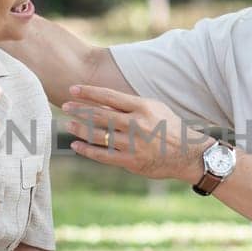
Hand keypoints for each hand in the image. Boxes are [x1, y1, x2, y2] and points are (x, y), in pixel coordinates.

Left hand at [61, 84, 211, 181]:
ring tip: (67, 124)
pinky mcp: (131, 161)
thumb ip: (131, 104)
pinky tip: (76, 145)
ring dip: (79, 129)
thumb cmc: (169, 127)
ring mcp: (133, 143)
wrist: (187, 154)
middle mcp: (136, 124)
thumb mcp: (154, 108)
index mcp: (142, 107)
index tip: (72, 89)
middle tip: (65, 106)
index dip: (88, 92)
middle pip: (100, 115)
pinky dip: (87, 150)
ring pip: (98, 135)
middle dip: (79, 110)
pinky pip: (103, 155)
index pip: (109, 96)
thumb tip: (104, 100)